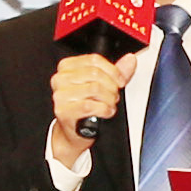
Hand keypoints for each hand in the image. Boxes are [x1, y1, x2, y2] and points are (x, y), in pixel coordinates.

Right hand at [46, 50, 136, 166]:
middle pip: (95, 73)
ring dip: (109, 99)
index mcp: (66, 67)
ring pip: (95, 88)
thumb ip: (116, 72)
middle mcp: (60, 79)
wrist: (74, 130)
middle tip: (114, 96)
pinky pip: (90, 105)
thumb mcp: (101, 85)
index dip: (113, 71)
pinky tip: (105, 112)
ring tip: (109, 105)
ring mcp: (60, 95)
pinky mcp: (63, 110)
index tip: (120, 81)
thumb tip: (130, 60)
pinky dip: (104, 110)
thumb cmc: (85, 106)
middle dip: (111, 87)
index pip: (94, 59)